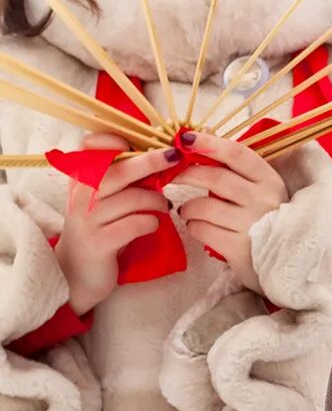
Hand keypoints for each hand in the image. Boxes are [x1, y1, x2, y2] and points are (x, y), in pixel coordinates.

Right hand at [54, 133, 176, 314]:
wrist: (78, 271)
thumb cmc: (102, 226)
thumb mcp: (106, 197)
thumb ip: (124, 174)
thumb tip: (164, 151)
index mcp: (80, 179)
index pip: (88, 147)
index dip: (111, 139)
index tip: (133, 142)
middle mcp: (80, 196)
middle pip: (117, 170)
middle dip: (151, 161)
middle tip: (174, 158)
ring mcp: (87, 220)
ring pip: (133, 198)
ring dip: (157, 201)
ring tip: (164, 206)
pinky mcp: (99, 243)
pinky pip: (137, 224)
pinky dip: (152, 222)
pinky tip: (153, 224)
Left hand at [173, 131, 288, 295]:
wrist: (283, 260)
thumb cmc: (264, 218)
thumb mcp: (259, 189)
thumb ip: (234, 167)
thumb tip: (199, 137)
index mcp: (269, 180)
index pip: (237, 154)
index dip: (209, 143)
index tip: (185, 138)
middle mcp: (263, 199)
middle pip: (215, 178)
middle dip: (186, 173)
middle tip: (171, 175)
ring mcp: (251, 224)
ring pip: (202, 206)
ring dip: (188, 207)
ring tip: (188, 210)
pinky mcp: (238, 247)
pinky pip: (201, 229)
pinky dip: (193, 226)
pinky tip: (198, 226)